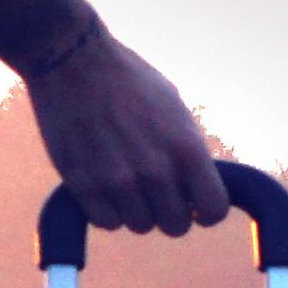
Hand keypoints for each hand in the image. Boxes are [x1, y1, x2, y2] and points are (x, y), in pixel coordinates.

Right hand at [25, 25, 227, 238]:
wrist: (74, 62)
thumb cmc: (129, 81)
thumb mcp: (174, 110)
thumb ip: (187, 152)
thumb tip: (194, 188)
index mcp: (185, 147)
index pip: (213, 209)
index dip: (206, 212)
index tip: (195, 204)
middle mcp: (154, 170)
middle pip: (175, 226)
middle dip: (170, 213)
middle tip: (157, 192)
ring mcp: (117, 180)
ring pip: (140, 226)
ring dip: (136, 211)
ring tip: (126, 182)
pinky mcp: (82, 185)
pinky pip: (106, 222)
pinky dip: (107, 210)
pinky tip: (104, 185)